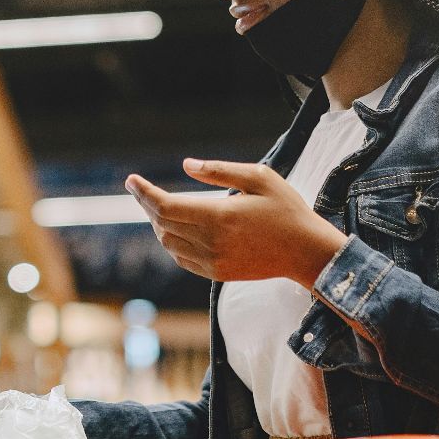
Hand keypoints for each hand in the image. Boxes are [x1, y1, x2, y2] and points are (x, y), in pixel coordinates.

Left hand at [125, 158, 347, 285]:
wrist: (307, 252)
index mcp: (218, 216)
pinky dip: (173, 243)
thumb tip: (186, 165)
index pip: (164, 206)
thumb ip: (219, 171)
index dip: (143, 193)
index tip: (131, 180)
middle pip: (162, 224)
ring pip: (168, 243)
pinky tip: (177, 230)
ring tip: (160, 208)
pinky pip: (182, 259)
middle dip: (148, 205)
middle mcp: (211, 242)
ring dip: (159, 225)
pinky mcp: (217, 273)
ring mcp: (213, 261)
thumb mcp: (259, 177)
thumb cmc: (286, 209)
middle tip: (143, 190)